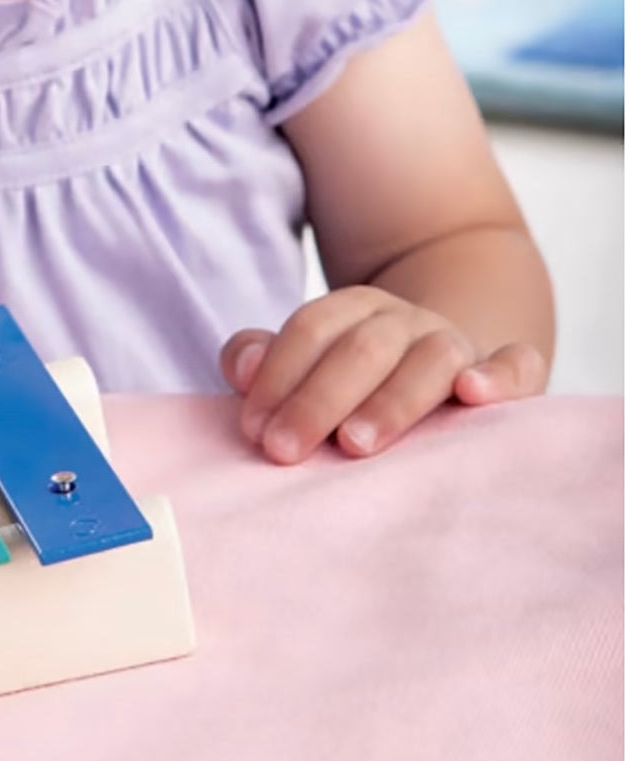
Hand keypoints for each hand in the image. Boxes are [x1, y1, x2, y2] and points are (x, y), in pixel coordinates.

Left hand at [221, 286, 547, 462]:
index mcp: (354, 310)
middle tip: (285, 450)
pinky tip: (473, 393)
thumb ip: (264, 358)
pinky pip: (517, 364)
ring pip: (431, 358)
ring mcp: (458, 342)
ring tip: (355, 443)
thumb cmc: (361, 377)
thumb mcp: (310, 359)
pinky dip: (500, 375)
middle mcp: (406, 321)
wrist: (450, 361)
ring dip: (392, 400)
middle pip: (362, 347)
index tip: (254, 428)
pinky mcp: (507, 371)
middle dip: (318, 399)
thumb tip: (242, 368)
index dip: (278, 376)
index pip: (311, 330)